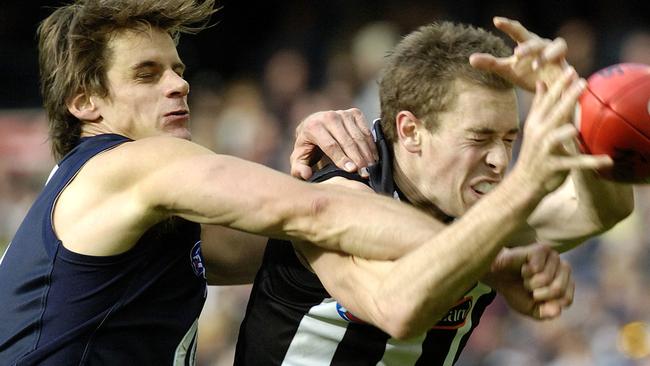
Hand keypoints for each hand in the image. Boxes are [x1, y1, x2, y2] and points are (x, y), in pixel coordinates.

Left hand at [290, 108, 377, 179]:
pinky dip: (371, 145)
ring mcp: (343, 113)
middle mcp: (329, 117)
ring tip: (372, 169)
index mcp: (313, 127)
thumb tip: (307, 174)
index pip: (331, 145)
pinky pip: (366, 131)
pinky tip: (374, 158)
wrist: (314, 125)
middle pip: (347, 141)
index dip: (342, 158)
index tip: (352, 170)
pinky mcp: (354, 113)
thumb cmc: (308, 147)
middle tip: (365, 173)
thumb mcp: (299, 158)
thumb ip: (299, 169)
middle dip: (358, 159)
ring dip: (367, 153)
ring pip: (358, 136)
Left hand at [470, 16, 568, 90]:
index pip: (517, 31)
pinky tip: (557, 73)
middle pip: (536, 41)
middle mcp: (543, 46)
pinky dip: (565, 68)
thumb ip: (490, 63)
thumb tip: (470, 59)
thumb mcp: (507, 70)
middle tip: (516, 54)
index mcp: (527, 44)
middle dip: (528, 46)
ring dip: (547, 54)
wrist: (545, 89)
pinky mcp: (566, 68)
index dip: (508, 26)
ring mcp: (556, 56)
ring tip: (536, 65)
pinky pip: (568, 64)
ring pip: (557, 46)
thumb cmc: (526, 74)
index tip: (496, 21)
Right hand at [483, 243, 573, 319]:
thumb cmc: (516, 291)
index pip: (566, 300)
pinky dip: (526, 272)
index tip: (535, 297)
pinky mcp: (541, 249)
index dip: (547, 303)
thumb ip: (545, 313)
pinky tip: (523, 267)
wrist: (497, 276)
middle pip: (558, 289)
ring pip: (547, 279)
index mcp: (566, 283)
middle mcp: (563, 268)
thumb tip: (557, 311)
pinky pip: (537, 268)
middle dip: (539, 293)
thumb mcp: (531, 309)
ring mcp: (553, 257)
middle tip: (528, 287)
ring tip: (525, 277)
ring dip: (530, 282)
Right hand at [512, 68, 611, 194]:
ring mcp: (544, 150)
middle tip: (582, 82)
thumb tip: (540, 82)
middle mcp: (539, 134)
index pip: (547, 100)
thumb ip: (539, 105)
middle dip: (567, 97)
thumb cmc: (534, 152)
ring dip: (566, 132)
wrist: (524, 182)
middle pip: (554, 113)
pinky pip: (574, 163)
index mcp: (535, 122)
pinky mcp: (553, 166)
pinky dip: (591, 162)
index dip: (559, 85)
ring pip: (557, 138)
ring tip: (576, 127)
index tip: (571, 70)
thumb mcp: (533, 126)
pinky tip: (608, 160)